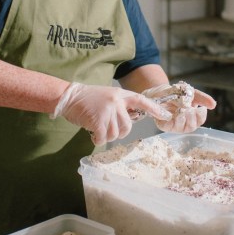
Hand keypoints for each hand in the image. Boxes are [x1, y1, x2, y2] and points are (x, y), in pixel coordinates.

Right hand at [53, 82, 172, 145]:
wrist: (69, 96)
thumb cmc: (88, 99)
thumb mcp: (108, 97)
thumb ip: (120, 106)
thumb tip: (131, 120)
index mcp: (121, 95)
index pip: (142, 101)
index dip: (154, 109)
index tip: (165, 115)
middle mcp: (116, 102)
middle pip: (127, 126)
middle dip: (118, 132)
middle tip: (107, 128)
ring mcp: (107, 110)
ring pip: (115, 134)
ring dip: (106, 136)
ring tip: (97, 129)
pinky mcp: (98, 120)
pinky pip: (104, 138)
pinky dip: (98, 140)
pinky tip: (93, 134)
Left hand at [142, 83, 215, 133]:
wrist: (159, 91)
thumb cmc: (176, 94)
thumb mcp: (191, 93)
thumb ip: (202, 98)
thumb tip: (214, 105)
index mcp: (193, 117)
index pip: (200, 120)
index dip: (201, 116)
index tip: (201, 108)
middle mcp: (184, 124)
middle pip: (192, 126)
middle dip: (192, 118)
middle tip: (190, 109)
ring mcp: (174, 126)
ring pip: (182, 128)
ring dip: (183, 119)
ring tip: (182, 110)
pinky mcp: (164, 125)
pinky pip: (169, 126)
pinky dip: (173, 121)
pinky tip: (173, 114)